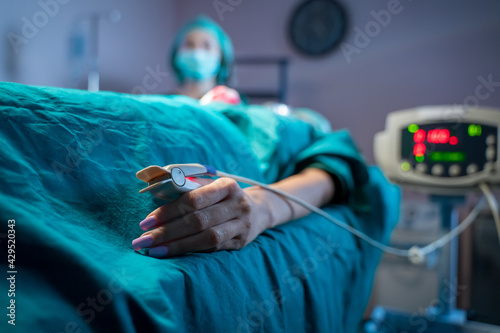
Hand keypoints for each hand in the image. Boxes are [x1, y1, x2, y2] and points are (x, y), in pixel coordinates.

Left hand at [131, 178, 270, 257]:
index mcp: (228, 186)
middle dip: (167, 231)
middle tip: (142, 240)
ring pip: (206, 238)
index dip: (168, 211)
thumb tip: (154, 190)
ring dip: (177, 245)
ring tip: (153, 251)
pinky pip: (212, 248)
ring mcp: (241, 225)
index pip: (194, 199)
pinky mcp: (240, 242)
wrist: (258, 210)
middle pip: (198, 221)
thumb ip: (187, 186)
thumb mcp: (211, 184)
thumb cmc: (223, 195)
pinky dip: (190, 251)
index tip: (146, 222)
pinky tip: (171, 253)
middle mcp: (238, 205)